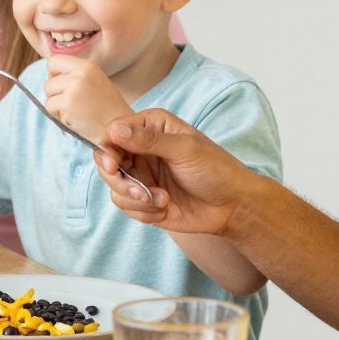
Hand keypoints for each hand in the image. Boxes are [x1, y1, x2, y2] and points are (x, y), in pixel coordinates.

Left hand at [40, 56, 131, 144]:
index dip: (53, 74)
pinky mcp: (68, 103)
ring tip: (75, 112)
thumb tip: (50, 75)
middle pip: (48, 80)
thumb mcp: (95, 83)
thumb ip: (75, 76)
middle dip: (54, 94)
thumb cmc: (108, 110)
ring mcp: (74, 88)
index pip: (55, 61)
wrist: (121, 128)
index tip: (62, 86)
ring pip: (48, 94)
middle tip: (71, 105)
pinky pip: (49, 107)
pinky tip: (75, 119)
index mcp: (87, 66)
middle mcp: (80, 73)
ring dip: (56, 106)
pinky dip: (58, 116)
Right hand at [94, 109, 254, 237]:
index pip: (112, 132)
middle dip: (118, 180)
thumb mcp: (185, 149)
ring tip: (162, 201)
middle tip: (138, 192)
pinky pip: (127, 206)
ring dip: (136, 199)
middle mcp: (141, 149)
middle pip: (106, 162)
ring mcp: (142, 175)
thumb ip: (149, 140)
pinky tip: (165, 208)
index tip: (112, 165)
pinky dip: (144, 212)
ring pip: (114, 187)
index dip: (106, 149)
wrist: (232, 206)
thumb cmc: (216, 170)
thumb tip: (115, 129)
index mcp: (150, 127)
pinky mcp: (144, 200)